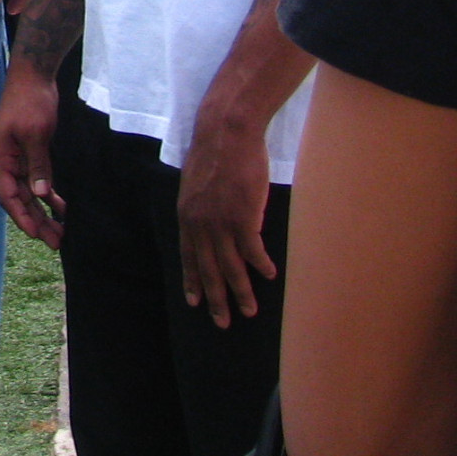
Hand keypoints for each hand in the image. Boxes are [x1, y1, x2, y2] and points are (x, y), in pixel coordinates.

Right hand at [0, 59, 64, 249]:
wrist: (34, 74)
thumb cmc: (30, 100)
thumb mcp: (35, 133)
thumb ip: (37, 164)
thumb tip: (40, 194)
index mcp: (1, 157)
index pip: (7, 195)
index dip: (21, 217)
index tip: (38, 235)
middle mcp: (7, 161)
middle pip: (20, 199)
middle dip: (37, 221)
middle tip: (56, 242)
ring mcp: (18, 157)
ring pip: (30, 192)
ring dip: (43, 212)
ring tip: (61, 232)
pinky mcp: (31, 152)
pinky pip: (38, 180)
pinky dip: (49, 194)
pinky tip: (62, 207)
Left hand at [176, 109, 276, 327]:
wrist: (227, 133)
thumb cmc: (215, 153)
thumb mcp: (196, 184)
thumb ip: (200, 207)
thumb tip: (208, 222)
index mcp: (187, 216)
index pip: (188, 257)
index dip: (193, 281)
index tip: (195, 302)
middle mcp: (200, 225)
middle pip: (208, 270)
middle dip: (216, 299)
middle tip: (223, 322)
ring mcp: (221, 223)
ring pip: (231, 267)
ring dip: (241, 292)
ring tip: (250, 311)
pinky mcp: (243, 217)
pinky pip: (253, 251)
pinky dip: (261, 266)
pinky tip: (269, 276)